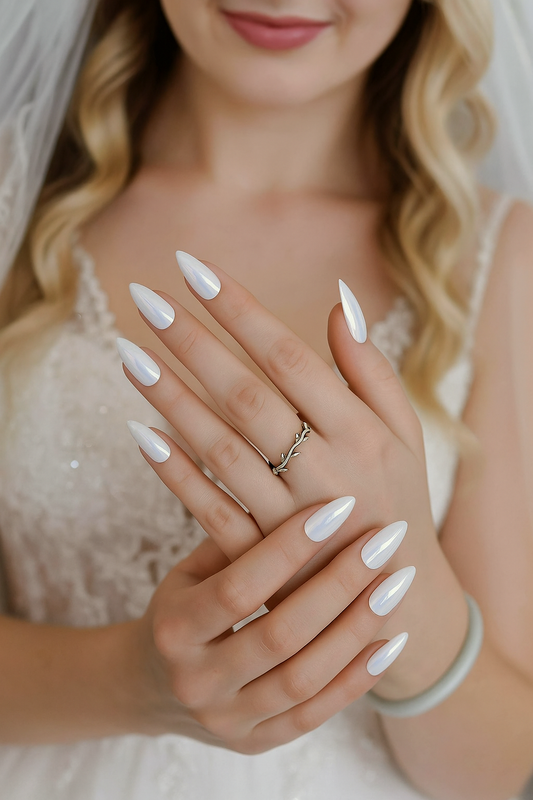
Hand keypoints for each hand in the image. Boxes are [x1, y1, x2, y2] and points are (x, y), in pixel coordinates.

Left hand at [119, 255, 435, 582]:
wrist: (397, 597)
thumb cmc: (399, 497)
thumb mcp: (406, 432)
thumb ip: (372, 369)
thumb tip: (339, 301)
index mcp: (361, 431)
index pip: (289, 356)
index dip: (239, 310)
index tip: (192, 268)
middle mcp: (326, 470)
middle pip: (247, 396)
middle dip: (193, 343)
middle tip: (144, 300)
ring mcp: (291, 519)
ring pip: (222, 449)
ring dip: (172, 400)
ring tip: (127, 355)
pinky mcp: (265, 559)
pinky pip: (213, 511)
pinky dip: (175, 474)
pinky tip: (140, 435)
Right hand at [132, 490, 411, 752]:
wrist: (152, 686)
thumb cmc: (180, 608)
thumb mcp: (188, 572)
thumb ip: (232, 541)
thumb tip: (290, 481)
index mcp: (173, 630)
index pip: (239, 588)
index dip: (289, 547)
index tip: (337, 508)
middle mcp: (197, 682)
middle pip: (279, 634)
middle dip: (338, 584)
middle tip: (381, 541)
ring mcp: (228, 720)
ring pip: (304, 679)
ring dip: (358, 629)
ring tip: (396, 583)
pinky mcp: (256, 743)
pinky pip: (316, 714)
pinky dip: (358, 678)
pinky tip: (391, 639)